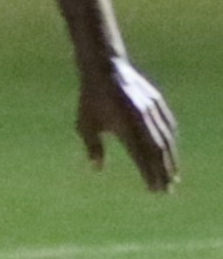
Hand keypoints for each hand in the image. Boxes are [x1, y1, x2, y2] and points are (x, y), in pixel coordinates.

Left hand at [82, 52, 180, 190]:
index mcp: (123, 125)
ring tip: (173, 177)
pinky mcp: (157, 101)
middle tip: (166, 190)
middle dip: (163, 171)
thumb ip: (93, 146)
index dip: (148, 173)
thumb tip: (97, 168)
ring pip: (166, 139)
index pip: (140, 155)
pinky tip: (172, 153)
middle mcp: (140, 118)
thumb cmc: (91, 99)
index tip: (153, 189)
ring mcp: (151, 109)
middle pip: (156, 150)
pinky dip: (172, 141)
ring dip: (171, 159)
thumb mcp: (86, 123)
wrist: (105, 68)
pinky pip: (169, 125)